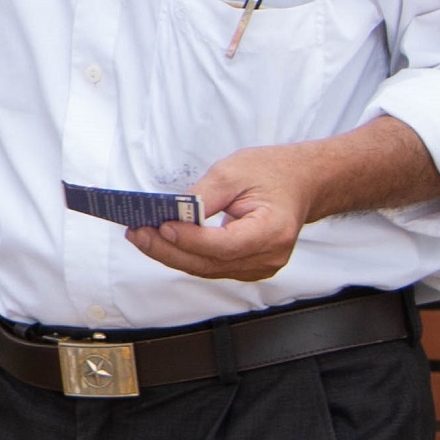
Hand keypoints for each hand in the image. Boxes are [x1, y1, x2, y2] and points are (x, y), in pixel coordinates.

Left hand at [127, 144, 324, 282]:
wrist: (301, 183)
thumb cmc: (273, 173)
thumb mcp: (235, 171)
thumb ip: (203, 196)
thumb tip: (171, 213)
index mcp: (273, 231)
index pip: (224, 245)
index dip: (190, 239)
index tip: (161, 225)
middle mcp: (268, 257)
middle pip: (209, 263)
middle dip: (168, 249)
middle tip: (137, 233)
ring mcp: (259, 267)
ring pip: (205, 268)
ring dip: (170, 254)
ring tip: (140, 235)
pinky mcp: (247, 267)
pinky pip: (210, 266)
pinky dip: (184, 255)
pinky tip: (161, 241)